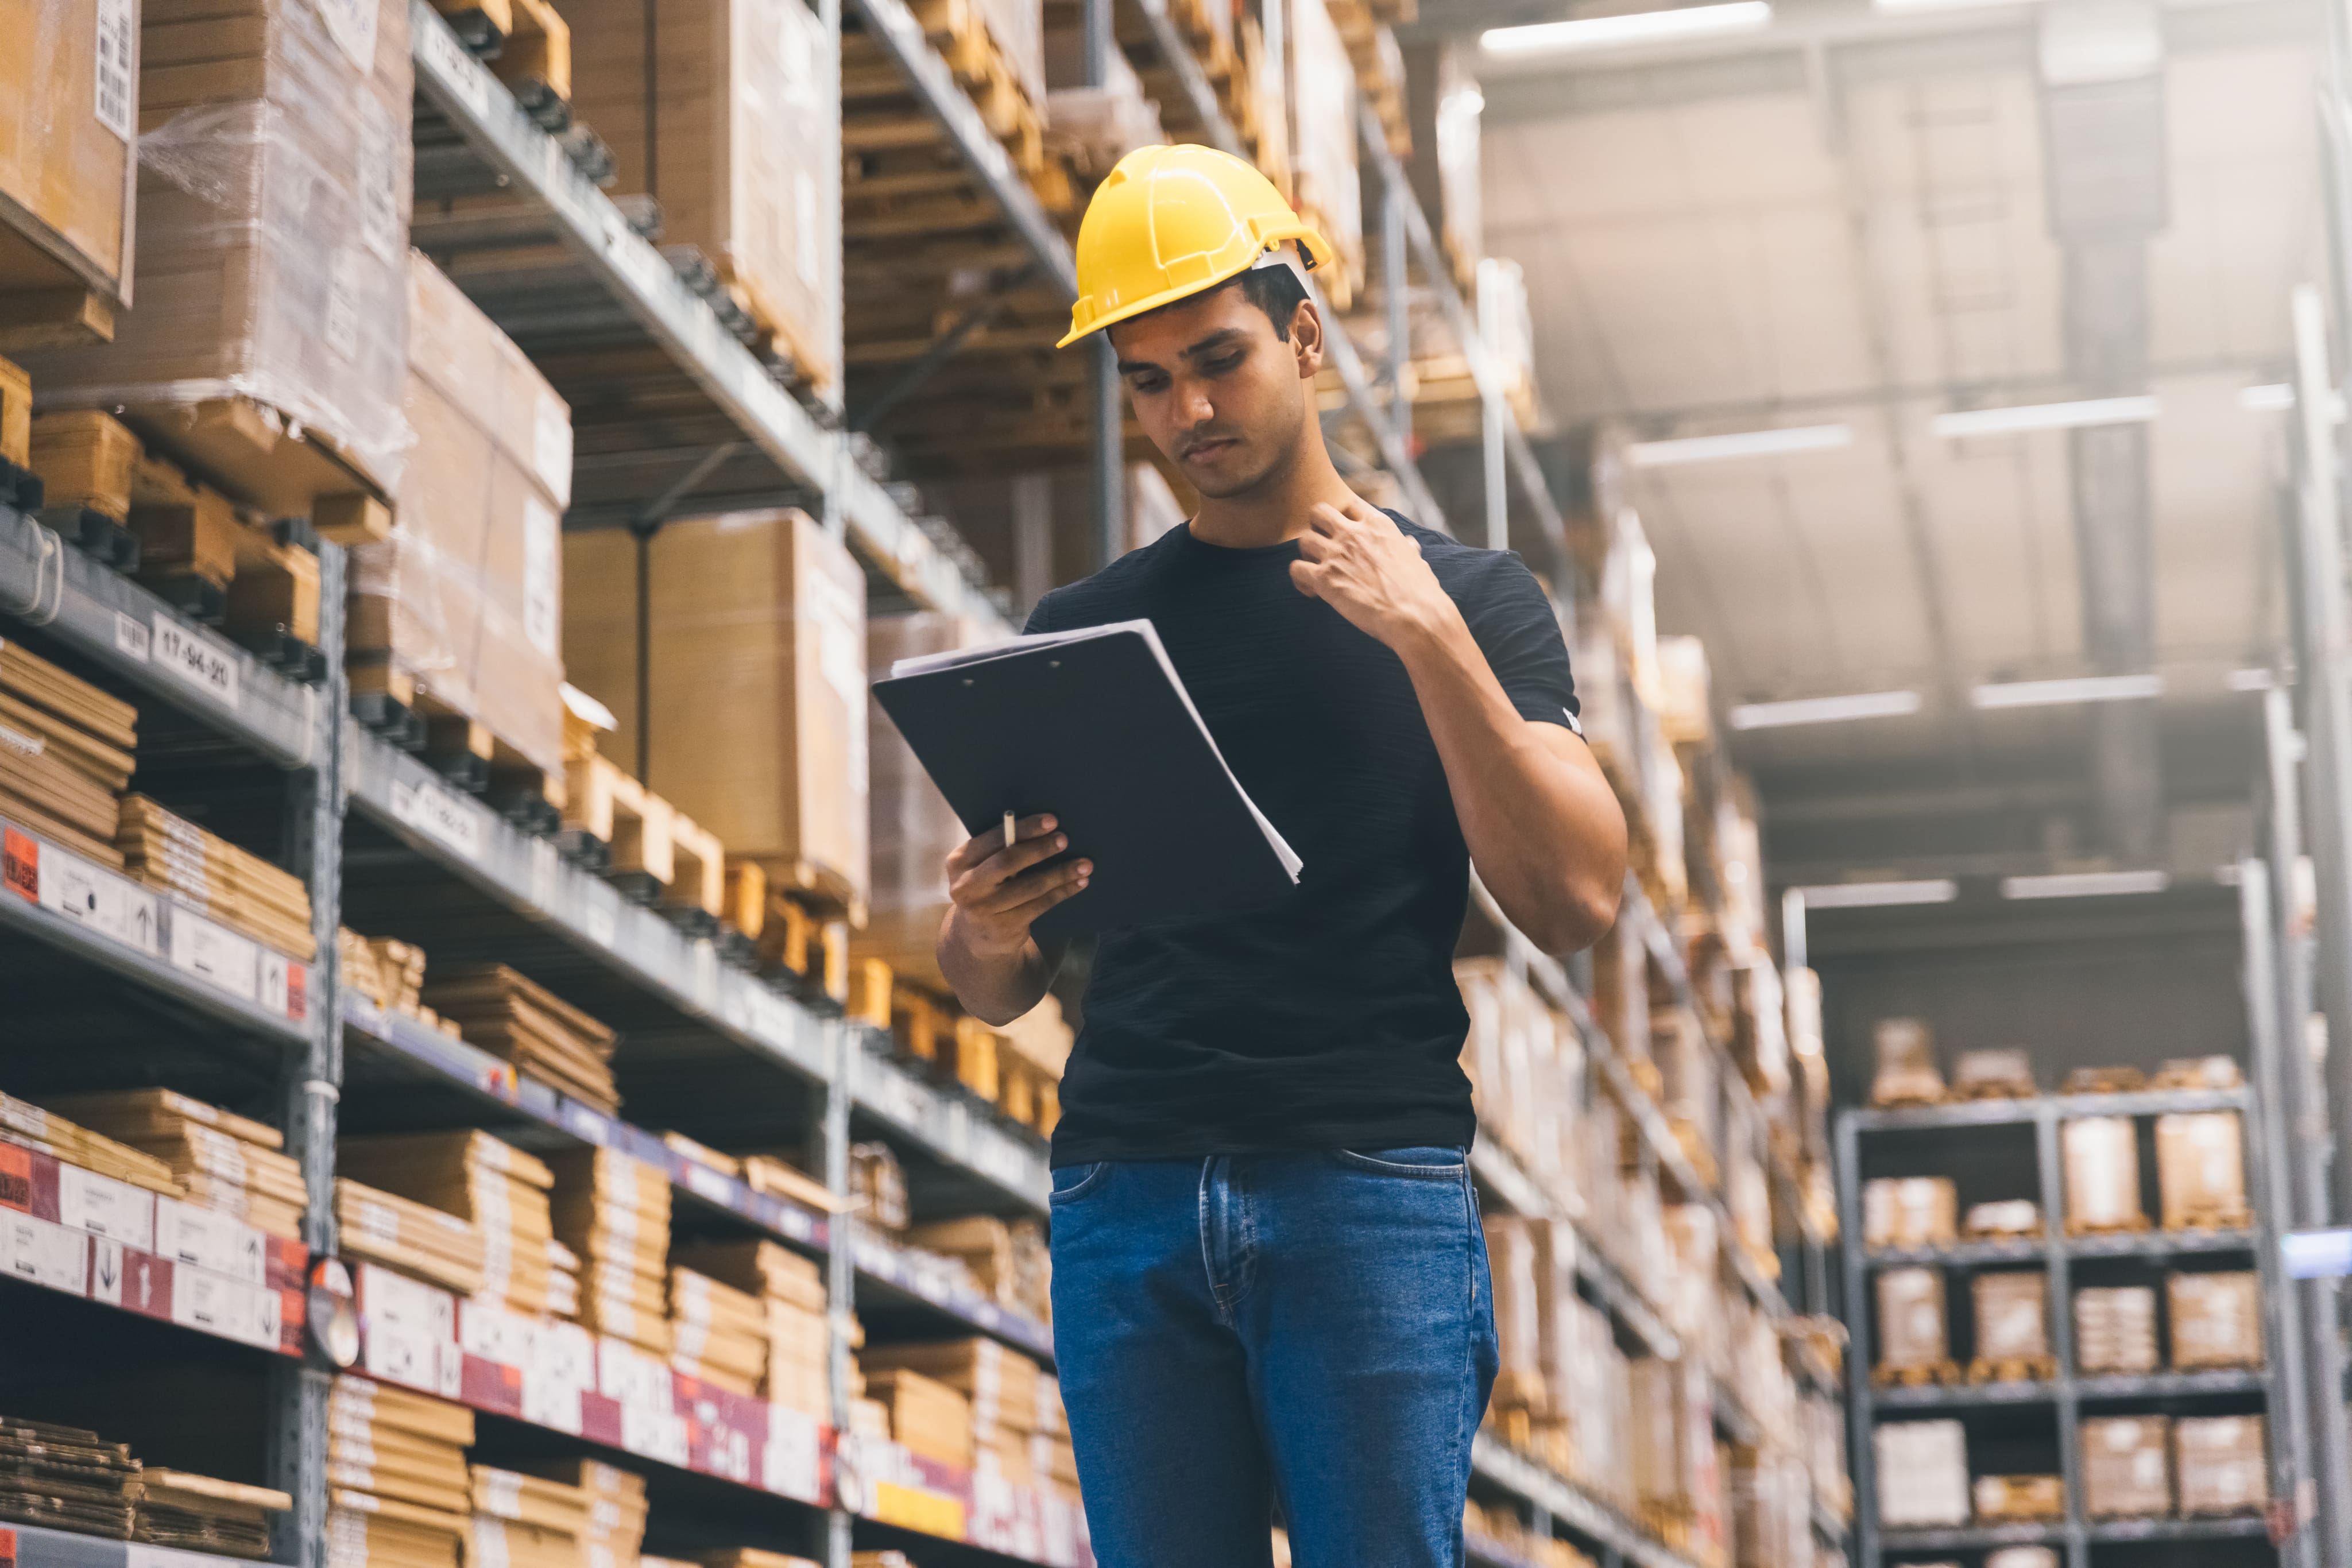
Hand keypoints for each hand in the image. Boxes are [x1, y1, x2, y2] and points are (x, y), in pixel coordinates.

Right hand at [944, 813, 1090, 957]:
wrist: (977, 936)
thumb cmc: (986, 888)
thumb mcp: (981, 867)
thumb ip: (999, 848)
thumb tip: (1043, 826)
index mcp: (959, 861)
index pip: (994, 838)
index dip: (1024, 828)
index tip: (1051, 820)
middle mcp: (966, 886)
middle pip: (1008, 860)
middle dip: (1040, 848)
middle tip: (1064, 839)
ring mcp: (984, 909)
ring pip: (1030, 886)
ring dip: (1061, 873)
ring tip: (1084, 864)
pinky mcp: (1004, 927)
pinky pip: (1040, 905)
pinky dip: (1062, 892)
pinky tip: (1078, 883)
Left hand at [1290, 498, 1463, 650]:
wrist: (1414, 615)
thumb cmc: (1420, 592)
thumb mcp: (1416, 559)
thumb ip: (1406, 547)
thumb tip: (1410, 544)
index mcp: (1378, 524)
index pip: (1349, 503)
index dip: (1344, 517)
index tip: (1346, 533)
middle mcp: (1354, 533)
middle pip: (1318, 511)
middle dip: (1317, 527)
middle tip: (1325, 547)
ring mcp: (1337, 553)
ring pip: (1303, 540)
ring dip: (1308, 555)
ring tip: (1318, 571)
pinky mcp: (1324, 578)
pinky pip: (1296, 569)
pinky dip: (1300, 580)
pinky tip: (1313, 591)